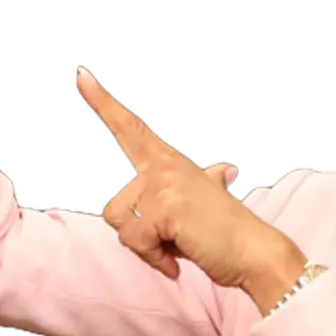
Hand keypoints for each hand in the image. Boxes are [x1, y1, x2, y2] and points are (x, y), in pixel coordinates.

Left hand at [75, 66, 286, 289]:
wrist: (255, 252)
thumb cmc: (229, 233)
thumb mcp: (210, 197)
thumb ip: (206, 181)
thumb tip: (225, 171)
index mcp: (169, 160)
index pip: (130, 126)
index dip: (102, 102)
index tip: (80, 74)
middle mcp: (164, 165)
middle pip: (114, 208)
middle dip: (138, 234)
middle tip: (175, 237)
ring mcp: (164, 183)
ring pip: (122, 226)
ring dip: (147, 248)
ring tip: (180, 243)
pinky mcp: (165, 207)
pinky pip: (136, 241)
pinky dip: (155, 259)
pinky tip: (177, 261)